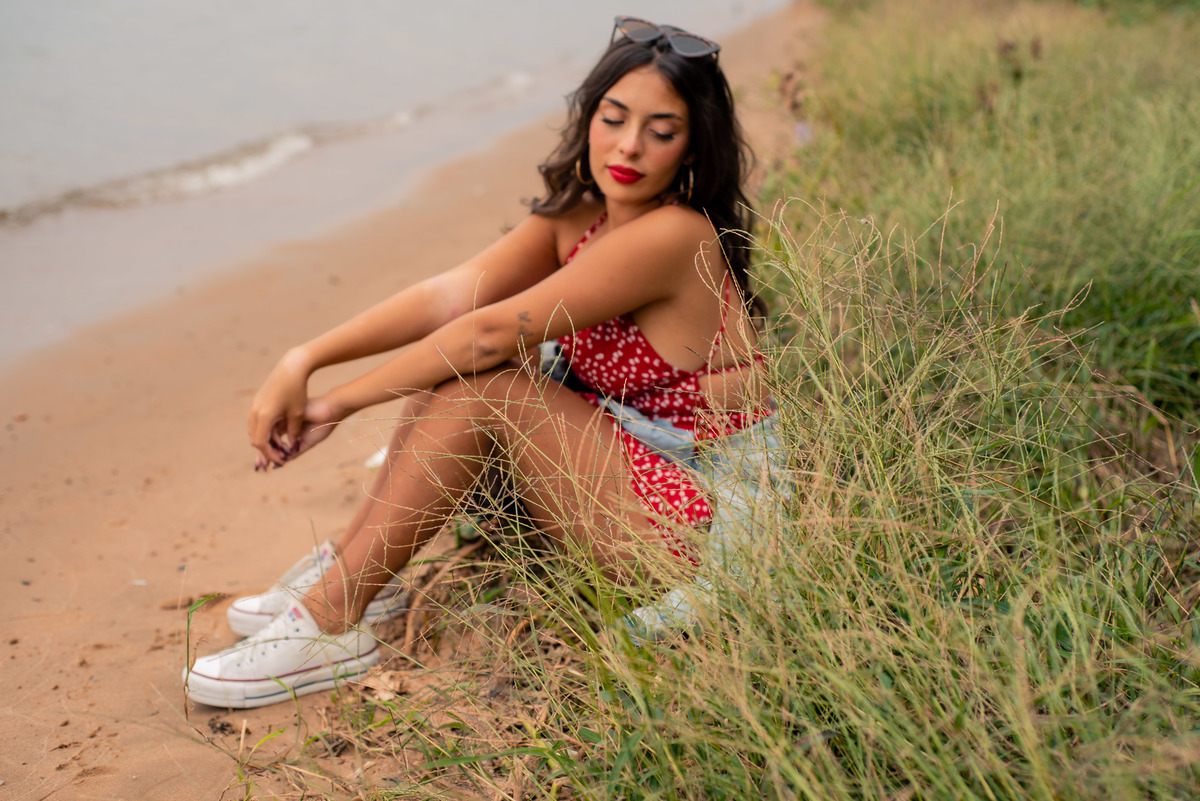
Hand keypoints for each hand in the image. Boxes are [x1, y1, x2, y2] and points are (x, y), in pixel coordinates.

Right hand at [248, 352, 311, 468]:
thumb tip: (292, 447)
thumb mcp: (297, 414)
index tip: (281, 461)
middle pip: (255, 438)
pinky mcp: (258, 401)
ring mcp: (255, 406)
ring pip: (254, 430)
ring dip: (264, 441)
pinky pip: (256, 422)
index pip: (261, 443)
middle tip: (279, 459)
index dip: (270, 454)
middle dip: (266, 450)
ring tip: (278, 449)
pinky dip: (264, 431)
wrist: (291, 367)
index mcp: (264, 416)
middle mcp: (255, 412)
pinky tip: (275, 436)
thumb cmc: (297, 390)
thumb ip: (293, 433)